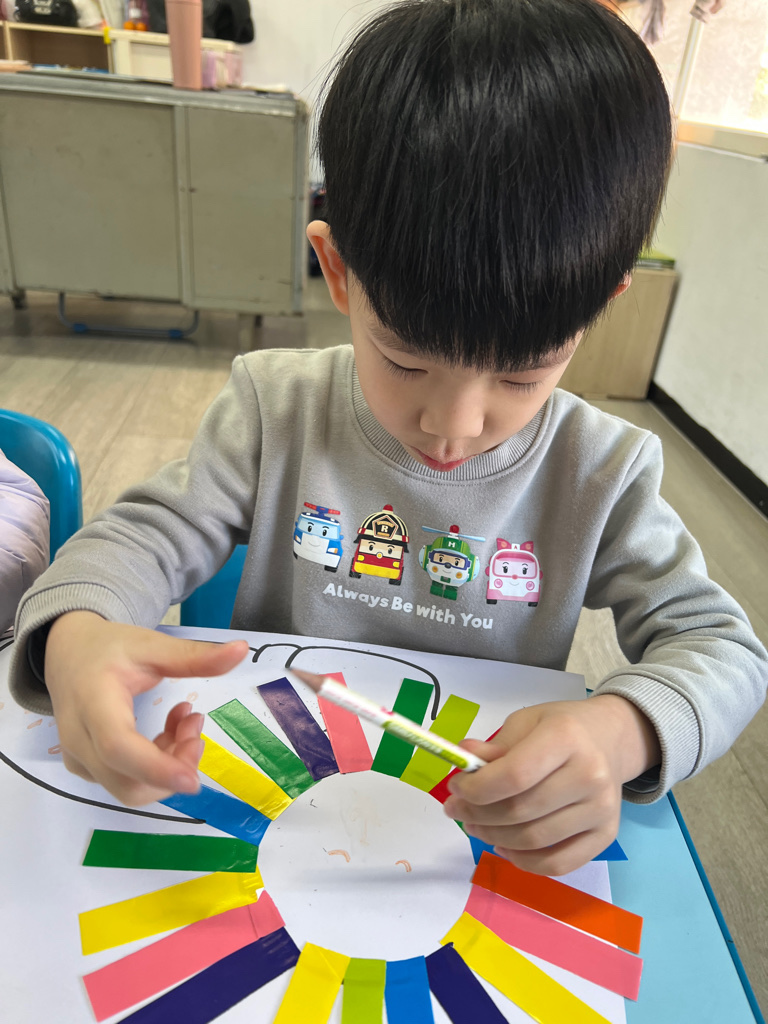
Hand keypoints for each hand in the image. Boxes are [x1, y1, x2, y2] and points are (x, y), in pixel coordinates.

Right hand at [45, 611, 248, 806]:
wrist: (68, 652)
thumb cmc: (109, 648)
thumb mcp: (152, 645)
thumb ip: (195, 655)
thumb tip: (244, 650)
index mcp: (92, 701)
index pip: (119, 747)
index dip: (157, 768)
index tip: (193, 779)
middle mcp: (78, 738)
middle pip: (128, 781)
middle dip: (175, 765)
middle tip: (197, 723)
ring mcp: (78, 757)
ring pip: (129, 787)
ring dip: (169, 765)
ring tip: (186, 721)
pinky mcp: (85, 767)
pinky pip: (124, 780)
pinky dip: (155, 766)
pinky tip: (168, 733)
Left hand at [443, 695, 659, 875]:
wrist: (610, 740)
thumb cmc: (561, 728)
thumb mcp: (526, 722)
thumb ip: (495, 746)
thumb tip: (463, 757)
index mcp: (565, 738)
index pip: (514, 775)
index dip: (477, 788)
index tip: (455, 787)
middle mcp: (589, 775)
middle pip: (520, 811)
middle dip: (477, 815)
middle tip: (456, 810)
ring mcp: (601, 810)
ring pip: (534, 841)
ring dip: (493, 838)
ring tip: (474, 826)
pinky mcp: (606, 836)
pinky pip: (557, 864)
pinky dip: (523, 861)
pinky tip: (504, 846)